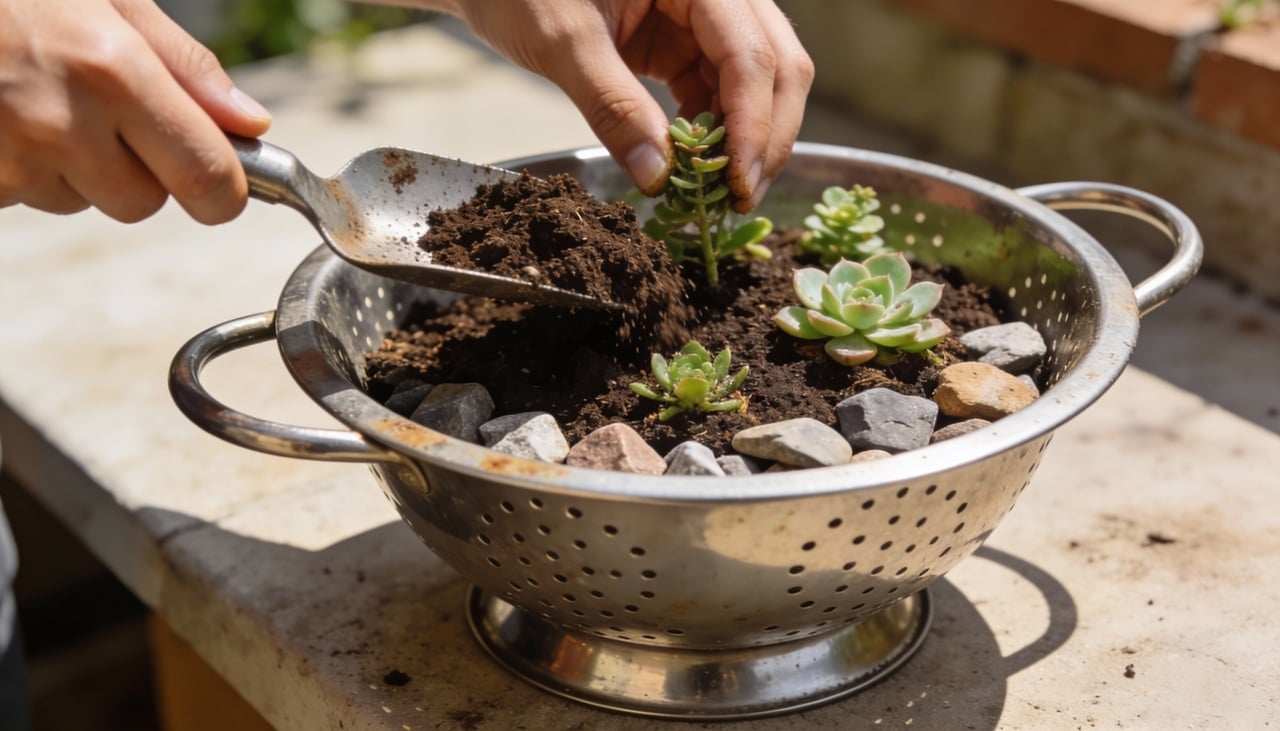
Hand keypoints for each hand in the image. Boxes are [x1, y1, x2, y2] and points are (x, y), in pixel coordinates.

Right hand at [0, 0, 270, 223]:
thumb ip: (184, 64)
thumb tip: (250, 124)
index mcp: (113, 72)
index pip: (210, 181)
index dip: (224, 188)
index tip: (222, 176)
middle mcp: (62, 123)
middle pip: (146, 203)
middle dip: (142, 170)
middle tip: (108, 108)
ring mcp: (9, 157)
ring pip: (83, 200)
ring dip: (79, 166)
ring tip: (40, 94)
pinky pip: (26, 194)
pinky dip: (27, 165)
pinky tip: (6, 111)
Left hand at [441, 0, 813, 210]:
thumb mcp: (563, 42)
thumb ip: (612, 105)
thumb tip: (658, 176)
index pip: (751, 55)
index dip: (753, 125)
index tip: (736, 186)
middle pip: (777, 67)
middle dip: (766, 138)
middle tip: (739, 201)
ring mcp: (707, 17)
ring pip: (759, 83)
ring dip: (745, 140)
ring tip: (718, 194)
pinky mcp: (687, 42)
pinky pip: (721, 90)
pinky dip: (716, 133)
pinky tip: (696, 167)